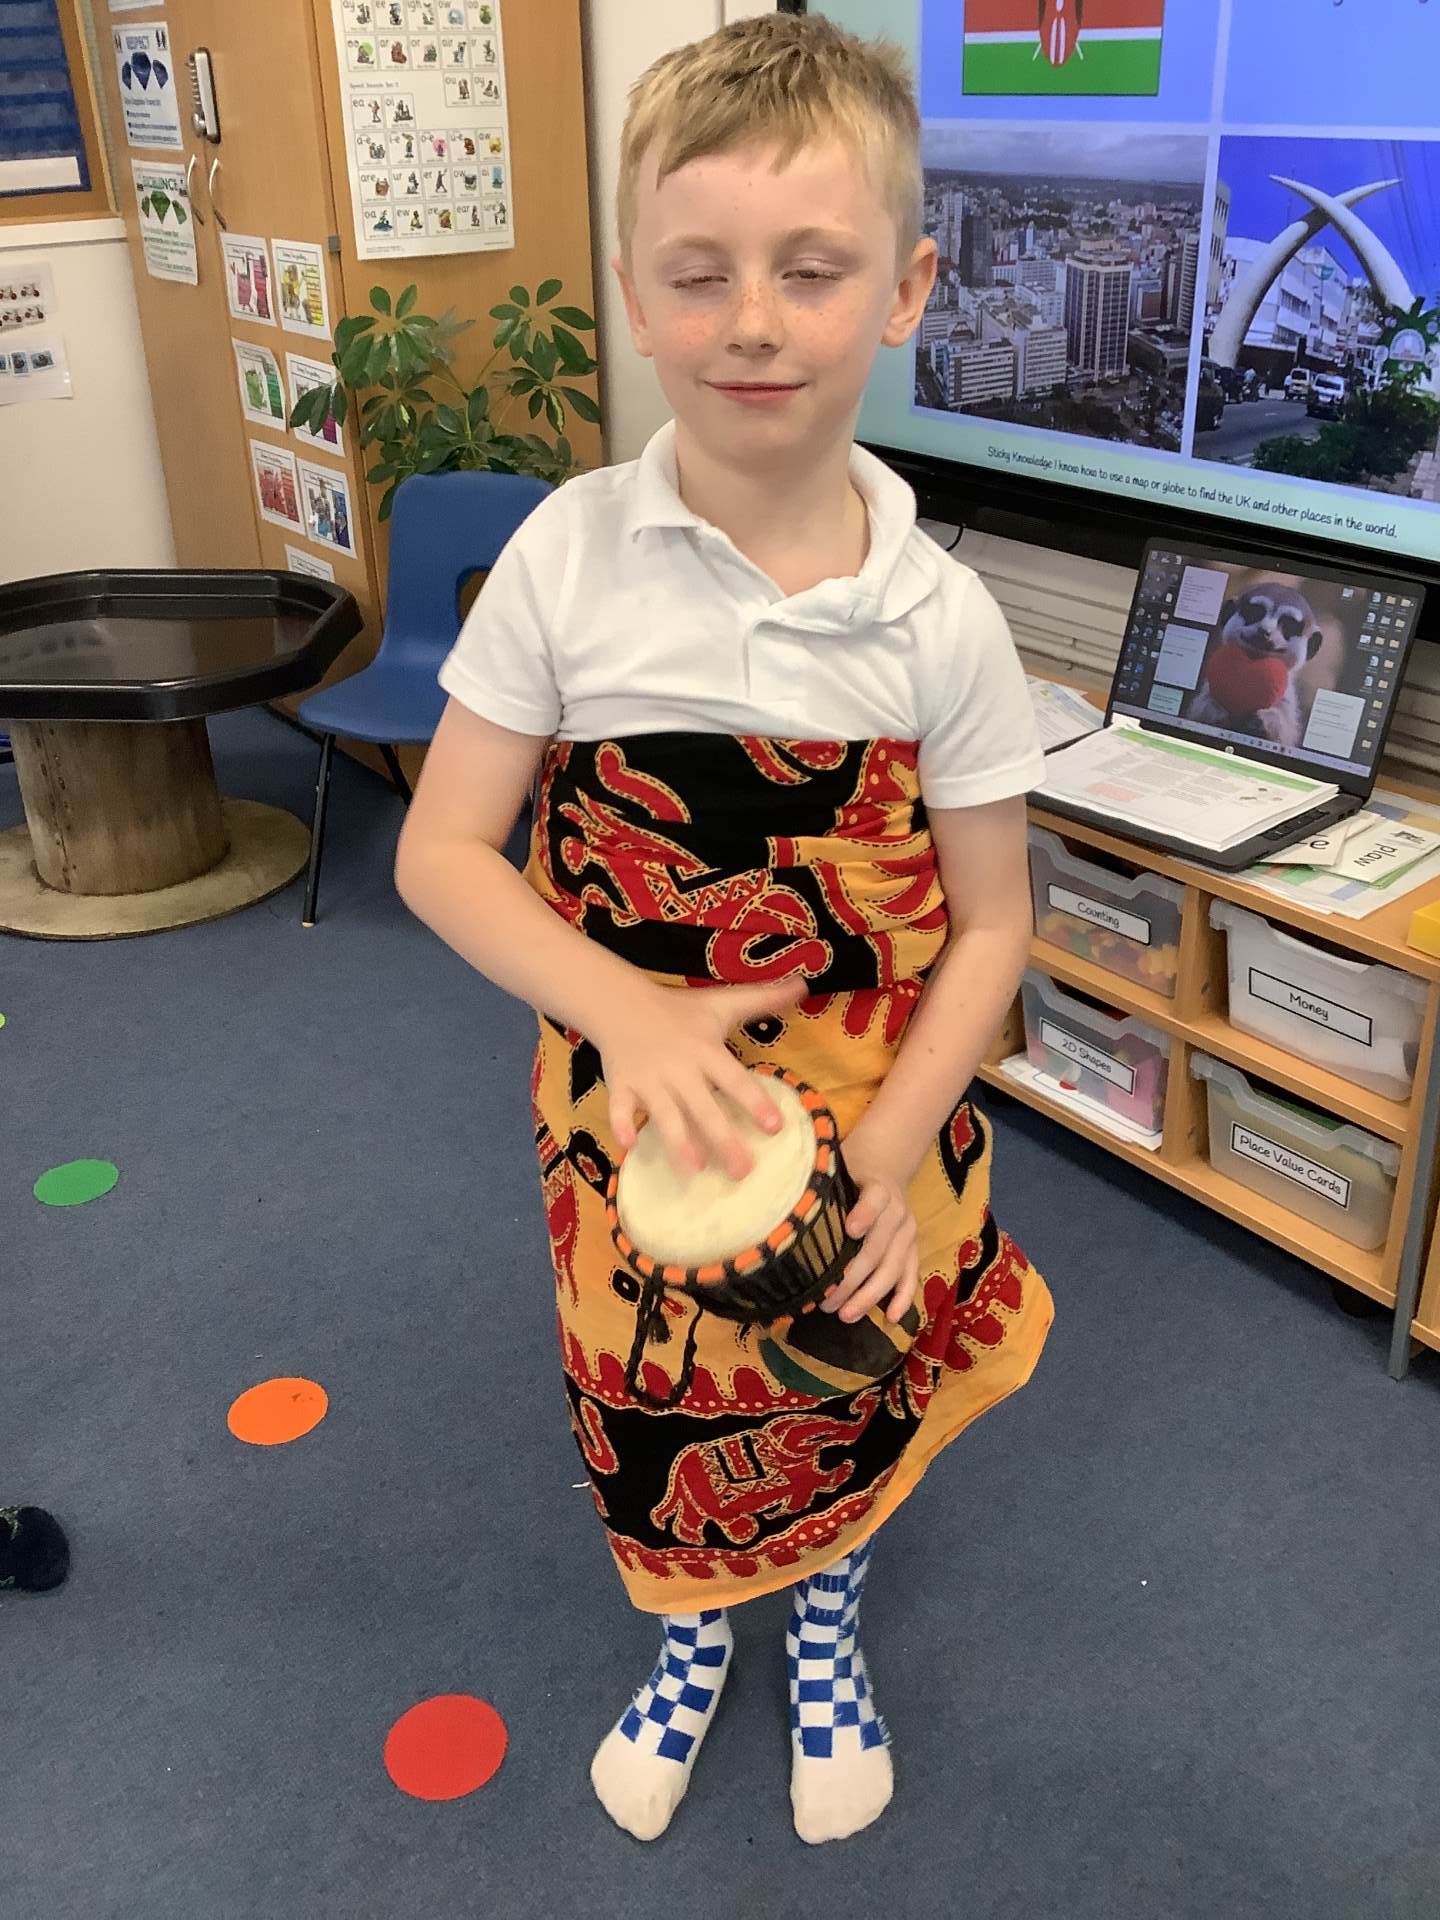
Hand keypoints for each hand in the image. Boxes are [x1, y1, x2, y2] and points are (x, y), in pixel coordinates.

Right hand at [598, 977, 806, 1178]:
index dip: (755, 1102)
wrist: (621, 1003)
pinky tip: (627, 1145)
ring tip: (695, 1170)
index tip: (775, 1127)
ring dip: (678, 1142)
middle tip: (743, 1171)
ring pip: (665, 1114)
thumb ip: (762, 1000)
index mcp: (705, 1050)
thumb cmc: (680, 1011)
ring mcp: (649, 1079)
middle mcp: (679, 1068)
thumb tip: (804, 985)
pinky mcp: (621, 1085)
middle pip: (703, 1107)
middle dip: (723, 1139)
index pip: (734, 1079)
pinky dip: (621, 1124)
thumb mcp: (722, 1003)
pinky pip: (619, 1107)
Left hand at [823, 1136, 918, 1325]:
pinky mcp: (912, 1249)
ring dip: (869, 1295)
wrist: (884, 1170)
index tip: (850, 1231)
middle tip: (826, 1301)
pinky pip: (910, 1276)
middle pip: (877, 1248)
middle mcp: (898, 1211)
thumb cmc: (850, 1176)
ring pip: (892, 1268)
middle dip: (851, 1278)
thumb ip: (819, 1189)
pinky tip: (890, 1318)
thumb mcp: (835, 1173)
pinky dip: (903, 1298)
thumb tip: (777, 1209)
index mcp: (878, 1188)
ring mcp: (907, 1233)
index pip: (874, 1200)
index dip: (864, 1214)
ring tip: (845, 1314)